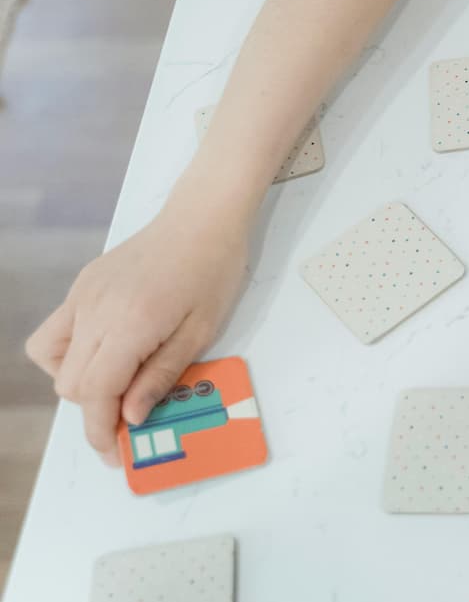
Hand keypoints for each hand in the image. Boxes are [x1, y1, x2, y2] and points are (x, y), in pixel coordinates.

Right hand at [25, 200, 248, 464]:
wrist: (201, 219)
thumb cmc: (213, 272)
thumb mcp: (201, 332)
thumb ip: (161, 376)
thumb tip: (130, 418)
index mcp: (130, 324)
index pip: (95, 392)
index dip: (99, 431)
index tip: (113, 454)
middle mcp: (95, 310)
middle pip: (70, 383)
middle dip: (94, 410)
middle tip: (129, 416)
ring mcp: (82, 296)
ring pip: (50, 360)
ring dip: (78, 382)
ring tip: (119, 380)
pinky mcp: (81, 286)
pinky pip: (57, 332)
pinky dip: (72, 353)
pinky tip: (109, 350)